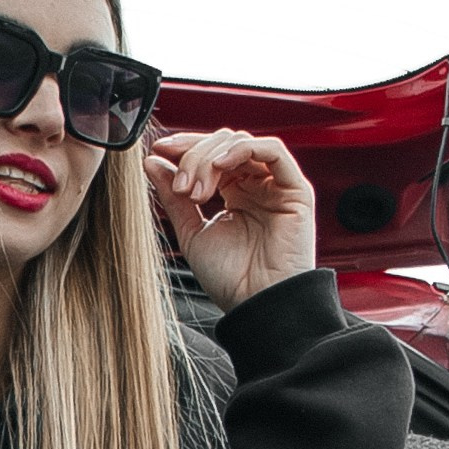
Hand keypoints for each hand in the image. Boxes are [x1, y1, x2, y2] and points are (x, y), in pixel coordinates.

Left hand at [145, 128, 314, 313]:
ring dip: (211, 158)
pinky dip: (243, 149)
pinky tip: (221, 164)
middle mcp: (256, 186)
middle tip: (181, 188)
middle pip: (223, 145)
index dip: (184, 147)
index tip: (159, 150)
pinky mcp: (295, 190)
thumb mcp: (191, 232)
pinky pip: (273, 151)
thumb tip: (153, 161)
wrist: (256, 304)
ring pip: (242, 144)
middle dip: (194, 158)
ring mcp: (276, 186)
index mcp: (234, 194)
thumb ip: (173, 197)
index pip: (210, 154)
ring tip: (196, 191)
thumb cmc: (230, 279)